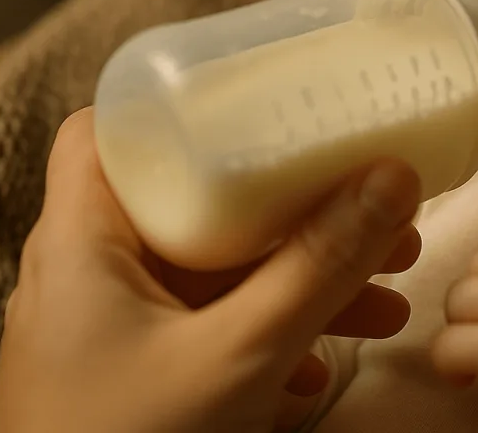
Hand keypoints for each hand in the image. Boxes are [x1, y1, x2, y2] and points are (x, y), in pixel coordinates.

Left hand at [0, 107, 421, 432]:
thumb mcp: (241, 353)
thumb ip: (319, 267)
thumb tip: (394, 179)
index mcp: (82, 242)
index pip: (109, 130)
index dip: (181, 106)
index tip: (265, 100)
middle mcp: (88, 275)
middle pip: (190, 202)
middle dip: (288, 206)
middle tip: (367, 203)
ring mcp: (112, 331)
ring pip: (214, 274)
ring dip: (297, 274)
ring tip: (386, 289)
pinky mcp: (135, 377)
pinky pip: (210, 330)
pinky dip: (270, 331)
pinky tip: (326, 363)